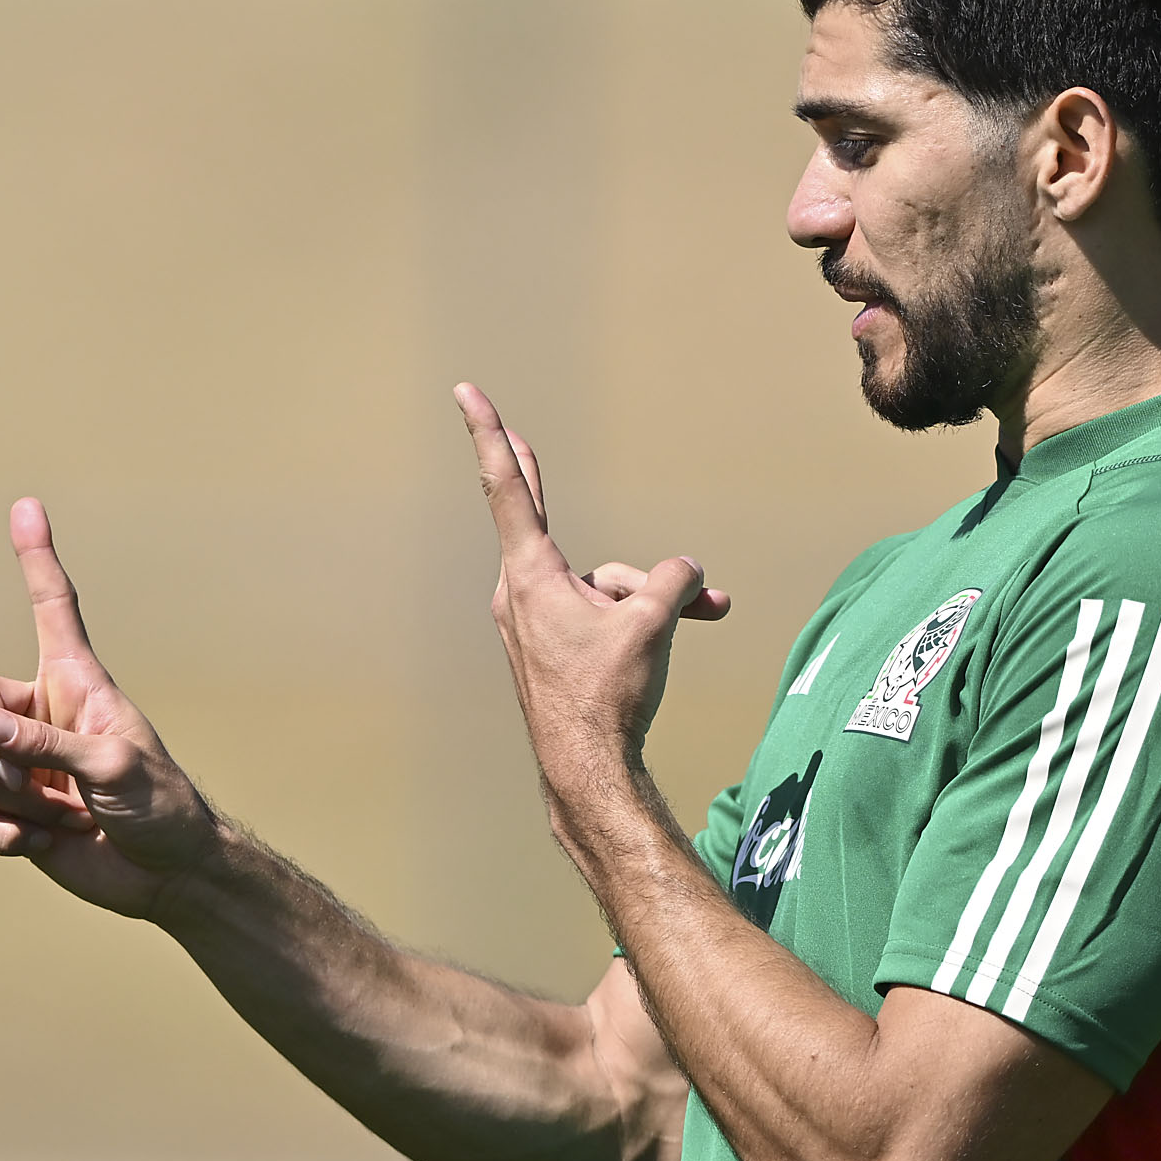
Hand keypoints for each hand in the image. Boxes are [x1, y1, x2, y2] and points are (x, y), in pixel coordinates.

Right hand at [0, 497, 216, 917]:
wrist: (167, 876)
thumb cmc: (159, 806)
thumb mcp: (113, 767)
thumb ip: (46, 745)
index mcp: (76, 685)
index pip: (52, 609)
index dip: (37, 559)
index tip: (27, 506)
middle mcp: (42, 717)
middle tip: (32, 773)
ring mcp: (25, 767)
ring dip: (17, 800)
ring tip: (67, 817)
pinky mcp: (12, 814)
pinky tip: (40, 844)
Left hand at [455, 385, 727, 812]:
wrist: (586, 767)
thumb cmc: (607, 693)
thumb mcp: (651, 622)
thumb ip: (672, 580)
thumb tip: (687, 573)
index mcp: (532, 575)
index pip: (508, 488)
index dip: (490, 434)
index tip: (466, 393)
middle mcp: (522, 592)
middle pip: (544, 522)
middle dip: (535, 477)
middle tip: (508, 433)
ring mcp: (535, 622)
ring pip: (601, 583)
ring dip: (649, 598)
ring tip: (694, 617)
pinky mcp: (553, 647)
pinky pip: (601, 613)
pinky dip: (638, 619)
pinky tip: (686, 623)